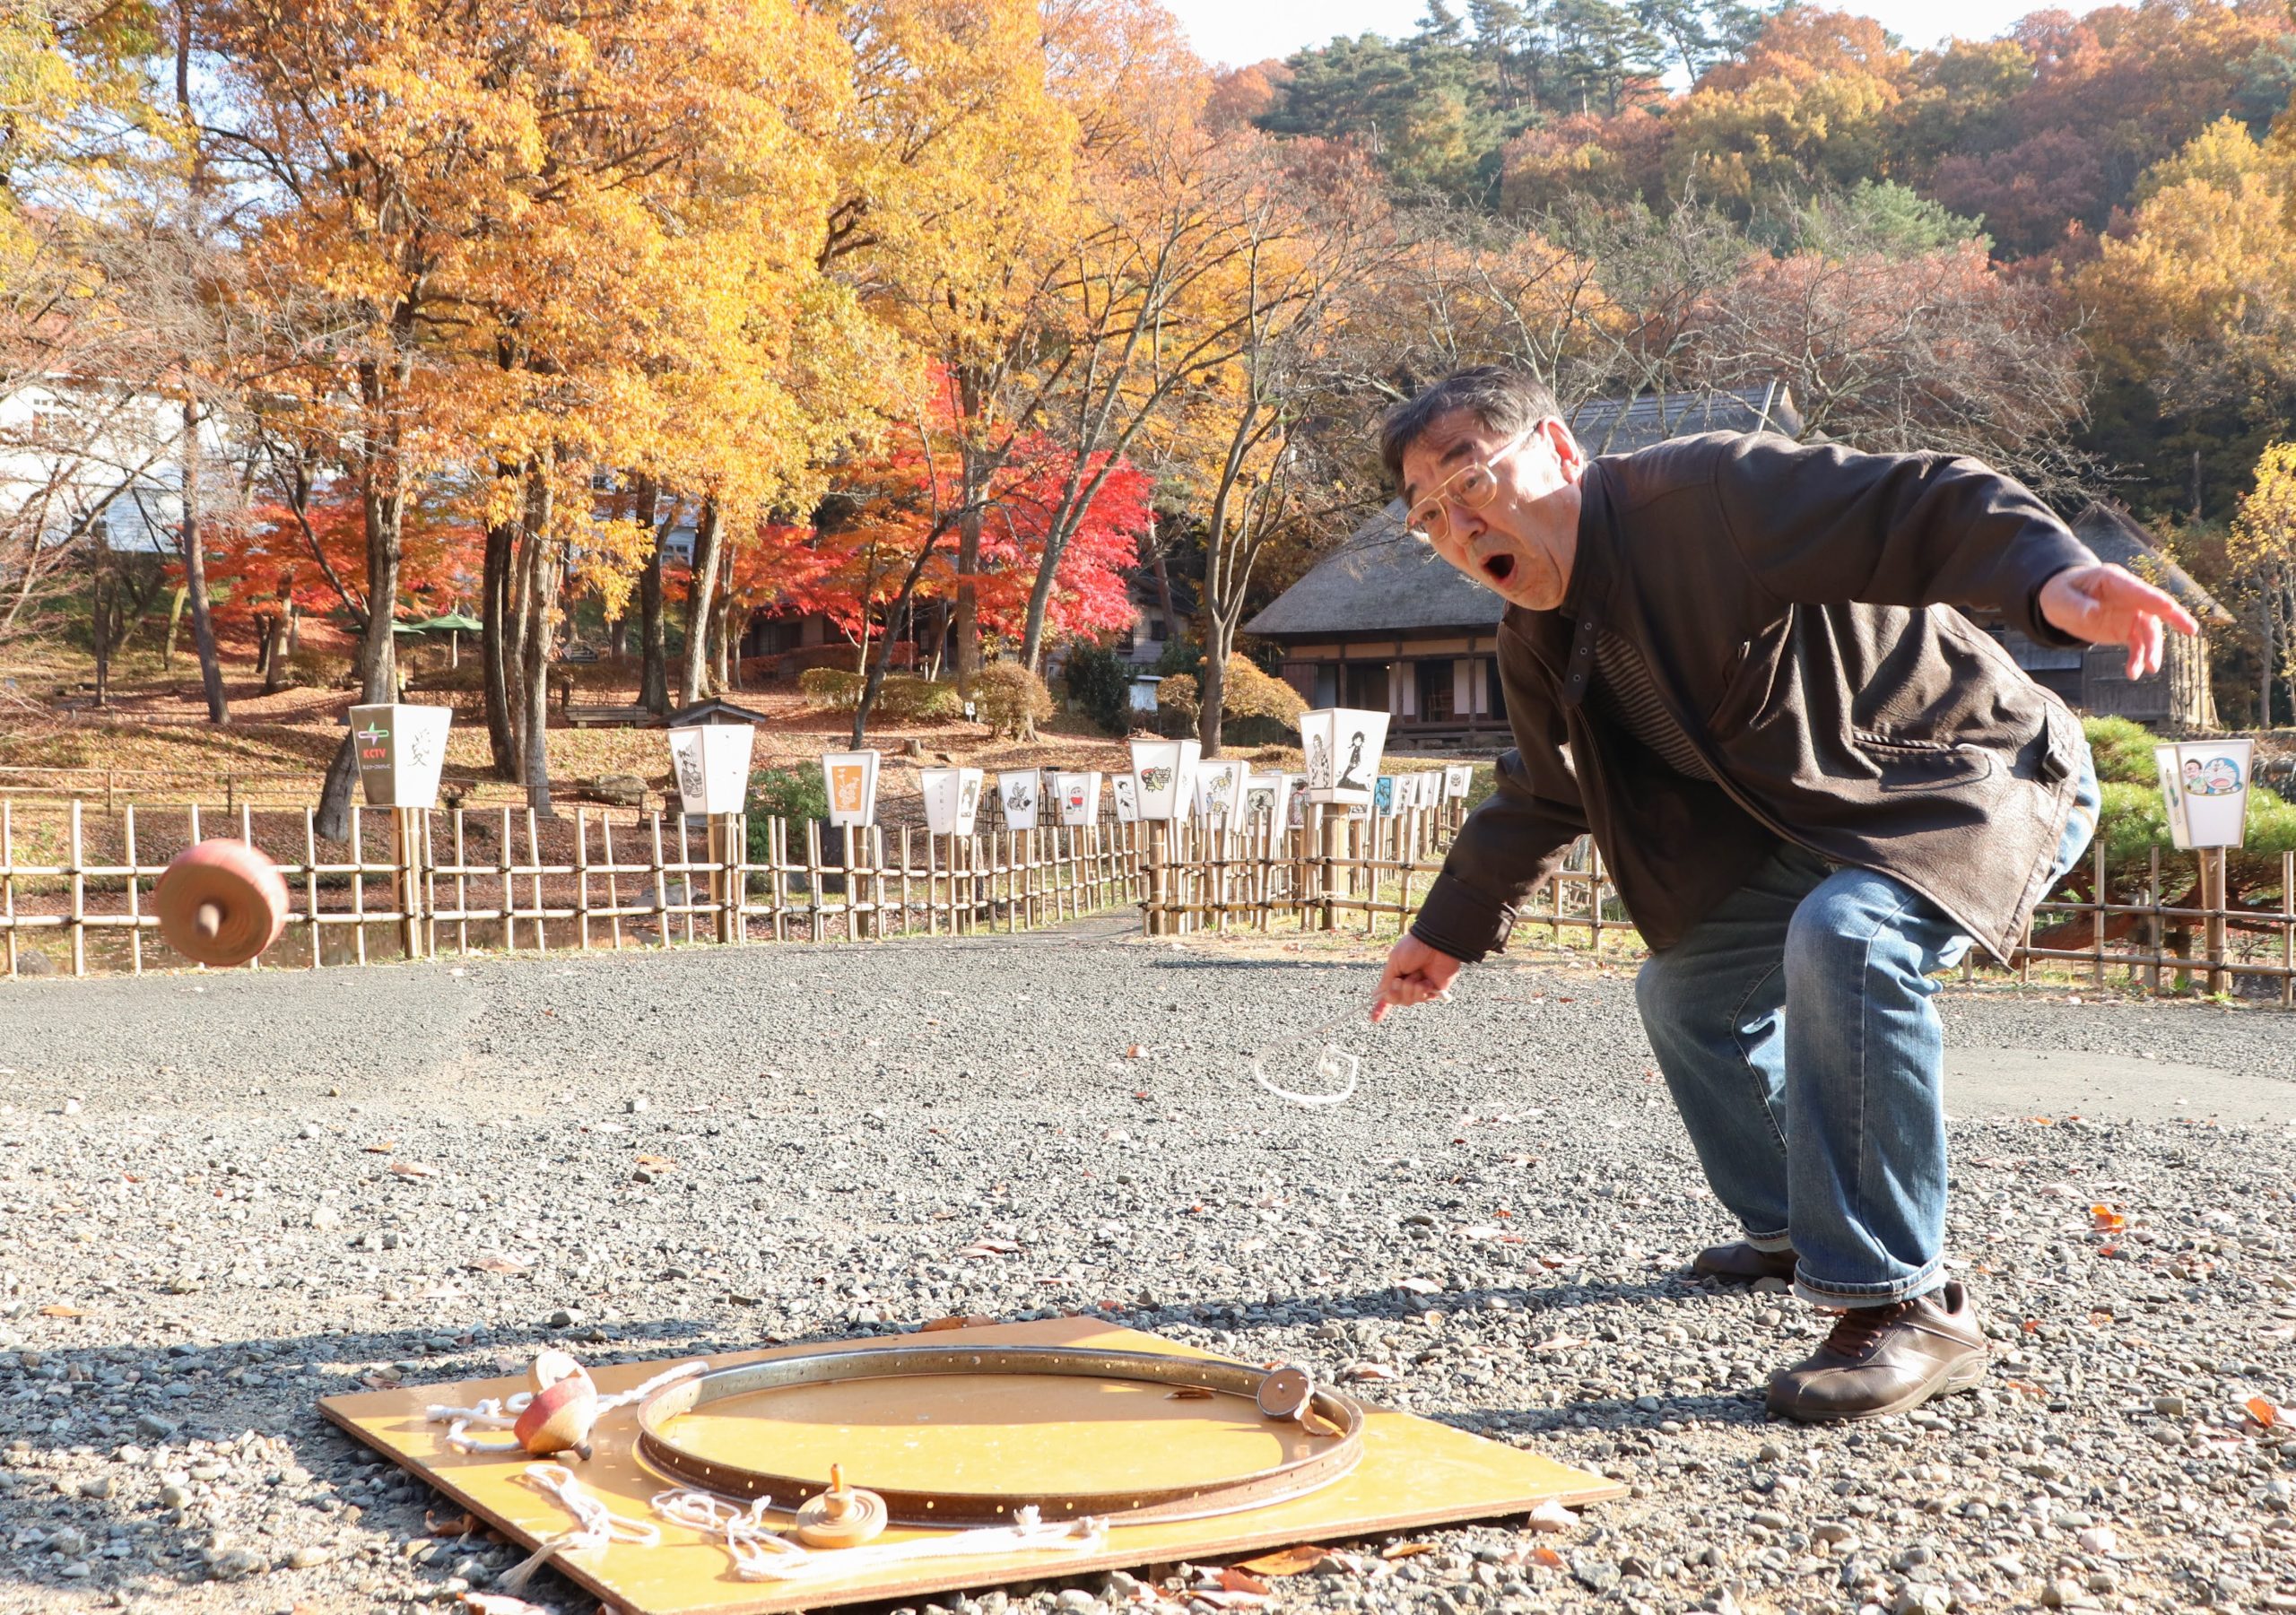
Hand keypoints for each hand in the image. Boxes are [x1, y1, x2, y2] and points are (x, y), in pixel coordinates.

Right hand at [1371, 934, 1464, 1022]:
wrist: (1435, 944)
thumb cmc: (1413, 948)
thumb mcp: (1394, 962)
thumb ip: (1386, 980)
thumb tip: (1375, 994)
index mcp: (1397, 976)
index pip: (1388, 995)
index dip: (1381, 1007)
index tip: (1373, 1019)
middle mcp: (1408, 984)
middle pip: (1397, 1000)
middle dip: (1397, 992)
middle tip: (1399, 980)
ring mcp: (1422, 988)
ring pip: (1409, 1001)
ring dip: (1410, 988)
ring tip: (1417, 975)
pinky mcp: (1435, 990)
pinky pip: (1423, 999)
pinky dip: (1422, 990)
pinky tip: (1426, 981)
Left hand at [2037, 562, 2199, 679]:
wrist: (2062, 603)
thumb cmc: (2061, 593)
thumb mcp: (2060, 598)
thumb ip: (2076, 605)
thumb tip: (2092, 613)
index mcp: (2114, 580)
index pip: (2136, 589)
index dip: (2152, 598)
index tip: (2168, 607)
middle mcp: (2129, 596)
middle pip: (2155, 607)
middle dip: (2175, 618)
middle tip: (2192, 630)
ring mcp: (2131, 613)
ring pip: (2149, 631)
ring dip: (2152, 649)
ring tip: (2150, 668)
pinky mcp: (2127, 629)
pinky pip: (2138, 645)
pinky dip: (2138, 658)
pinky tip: (2133, 673)